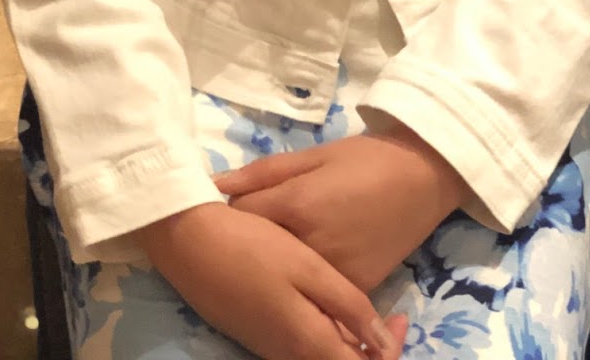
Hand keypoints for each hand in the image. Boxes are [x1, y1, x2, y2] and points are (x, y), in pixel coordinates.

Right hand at [137, 202, 407, 359]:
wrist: (188, 241)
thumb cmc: (253, 246)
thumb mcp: (307, 267)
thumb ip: (348, 307)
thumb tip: (383, 346)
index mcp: (306, 342)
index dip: (387, 352)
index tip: (401, 320)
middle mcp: (288, 354)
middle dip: (372, 349)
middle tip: (392, 317)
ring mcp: (269, 346)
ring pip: (320, 357)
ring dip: (348, 343)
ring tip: (366, 311)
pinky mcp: (256, 333)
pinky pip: (301, 347)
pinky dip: (325, 335)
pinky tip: (329, 305)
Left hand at [216, 128, 469, 292]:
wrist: (424, 178)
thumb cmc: (367, 159)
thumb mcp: (315, 154)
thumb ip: (262, 173)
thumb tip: (213, 184)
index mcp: (297, 205)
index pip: (239, 218)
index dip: (232, 211)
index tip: (235, 206)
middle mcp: (311, 247)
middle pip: (259, 253)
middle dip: (251, 242)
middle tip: (257, 229)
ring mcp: (335, 275)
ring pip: (286, 278)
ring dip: (276, 265)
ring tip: (279, 247)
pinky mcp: (356, 290)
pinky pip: (318, 293)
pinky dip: (306, 283)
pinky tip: (304, 268)